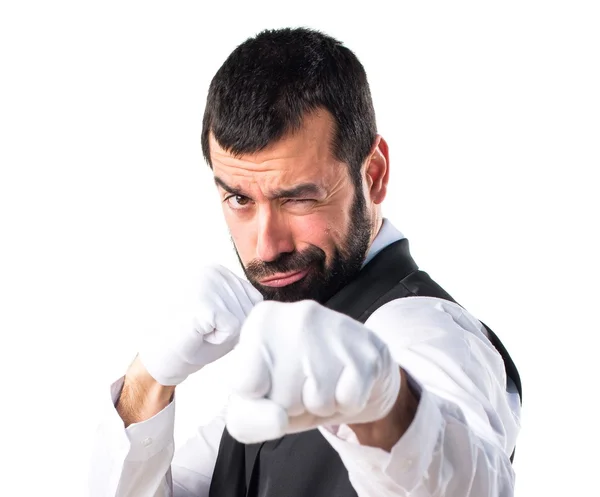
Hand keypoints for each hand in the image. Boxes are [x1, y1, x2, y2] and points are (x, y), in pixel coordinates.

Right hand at [138, 265, 262, 385]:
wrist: (160, 356)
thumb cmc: (193, 338)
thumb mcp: (224, 312)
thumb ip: (243, 302)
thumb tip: (272, 306)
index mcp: (219, 270)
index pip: (254, 299)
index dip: (237, 321)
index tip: (210, 323)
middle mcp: (214, 271)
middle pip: (251, 309)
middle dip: (233, 328)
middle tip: (203, 329)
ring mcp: (207, 284)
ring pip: (244, 320)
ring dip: (225, 335)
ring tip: (200, 330)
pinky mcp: (204, 302)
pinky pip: (233, 329)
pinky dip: (218, 340)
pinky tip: (198, 333)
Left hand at [225, 300, 400, 443]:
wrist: (357, 371)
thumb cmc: (299, 384)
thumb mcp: (261, 401)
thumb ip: (248, 417)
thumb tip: (277, 419)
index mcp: (261, 321)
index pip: (243, 382)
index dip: (257, 399)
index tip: (266, 384)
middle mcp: (296, 315)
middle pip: (281, 397)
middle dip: (291, 404)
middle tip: (302, 386)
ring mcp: (335, 326)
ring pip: (317, 398)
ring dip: (320, 404)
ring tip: (325, 384)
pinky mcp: (367, 347)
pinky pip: (349, 400)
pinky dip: (348, 403)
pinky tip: (346, 381)